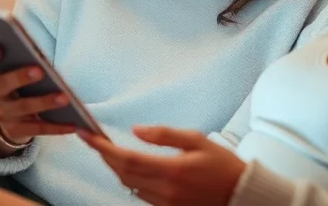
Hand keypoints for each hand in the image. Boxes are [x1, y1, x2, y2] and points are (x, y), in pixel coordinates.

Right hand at [0, 46, 77, 143]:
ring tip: (64, 97)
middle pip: (3, 85)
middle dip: (20, 77)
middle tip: (39, 70)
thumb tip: (42, 53)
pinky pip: (39, 128)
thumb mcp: (11, 74)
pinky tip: (74, 124)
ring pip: (24, 107)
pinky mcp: (17, 130)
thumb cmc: (16, 86)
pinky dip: (57, 127)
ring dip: (45, 102)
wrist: (9, 120)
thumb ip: (20, 61)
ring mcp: (4, 114)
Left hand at [79, 126, 245, 205]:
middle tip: (94, 139)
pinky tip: (129, 167)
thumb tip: (135, 130)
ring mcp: (165, 203)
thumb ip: (164, 135)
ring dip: (115, 168)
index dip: (102, 148)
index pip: (126, 159)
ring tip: (108, 150)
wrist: (240, 194)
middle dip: (104, 156)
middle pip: (122, 174)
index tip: (87, 135)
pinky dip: (129, 179)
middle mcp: (166, 190)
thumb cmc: (222, 164)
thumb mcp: (197, 140)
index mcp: (173, 170)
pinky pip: (140, 194)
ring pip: (128, 186)